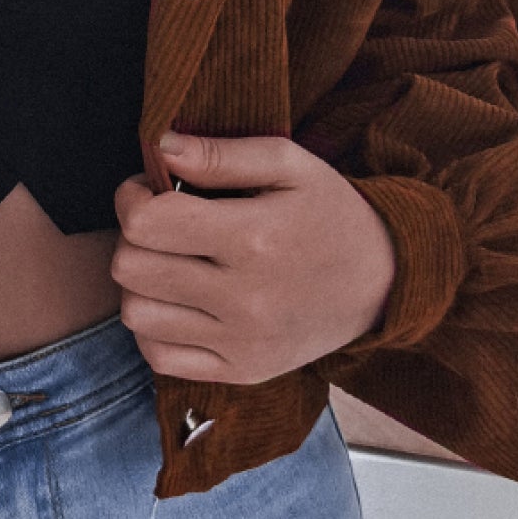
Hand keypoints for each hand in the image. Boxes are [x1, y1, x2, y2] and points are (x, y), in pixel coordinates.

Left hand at [111, 131, 397, 383]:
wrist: (386, 283)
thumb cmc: (330, 214)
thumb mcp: (291, 165)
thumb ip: (222, 154)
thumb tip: (161, 148)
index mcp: (254, 239)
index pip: (146, 223)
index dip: (133, 198)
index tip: (149, 190)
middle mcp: (245, 298)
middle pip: (131, 267)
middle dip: (133, 236)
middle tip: (160, 224)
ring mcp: (241, 342)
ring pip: (136, 314)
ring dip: (140, 283)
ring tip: (170, 263)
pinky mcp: (241, 371)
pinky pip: (159, 356)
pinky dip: (155, 328)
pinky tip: (179, 302)